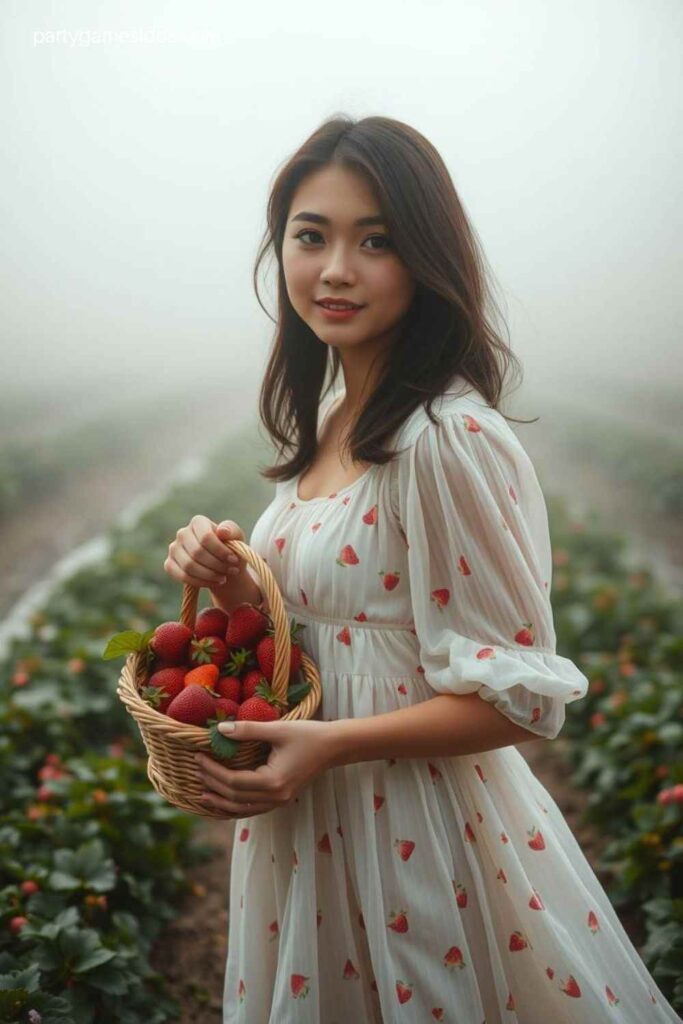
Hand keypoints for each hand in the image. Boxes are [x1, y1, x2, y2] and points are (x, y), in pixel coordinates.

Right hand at [164, 515, 245, 589]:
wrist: (223, 566)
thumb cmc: (230, 549)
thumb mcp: (237, 538)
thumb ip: (232, 531)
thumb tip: (222, 531)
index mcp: (198, 522)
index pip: (206, 537)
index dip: (221, 551)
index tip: (234, 560)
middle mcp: (182, 533)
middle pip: (197, 552)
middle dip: (217, 565)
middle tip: (232, 571)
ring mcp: (174, 549)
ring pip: (189, 566)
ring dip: (210, 575)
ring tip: (224, 578)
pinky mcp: (169, 564)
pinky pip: (182, 576)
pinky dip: (200, 582)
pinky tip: (214, 582)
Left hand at [195, 719, 336, 818]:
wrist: (333, 747)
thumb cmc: (308, 735)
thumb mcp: (278, 729)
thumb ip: (248, 730)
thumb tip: (219, 729)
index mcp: (273, 782)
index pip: (233, 782)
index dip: (213, 771)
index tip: (199, 757)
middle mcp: (275, 797)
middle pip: (235, 798)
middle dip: (212, 784)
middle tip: (196, 769)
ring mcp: (279, 802)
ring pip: (242, 810)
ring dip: (220, 803)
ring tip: (202, 793)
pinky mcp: (281, 800)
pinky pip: (252, 809)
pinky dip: (235, 807)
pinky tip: (224, 802)